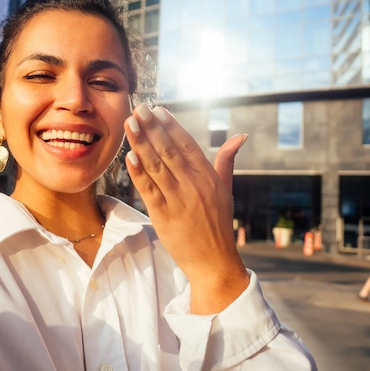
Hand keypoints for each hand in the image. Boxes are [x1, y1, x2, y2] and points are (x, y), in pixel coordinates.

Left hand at [124, 103, 248, 313]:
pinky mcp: (164, 216)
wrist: (214, 262)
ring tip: (129, 124)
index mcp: (209, 177)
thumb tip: (240, 136)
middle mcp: (194, 186)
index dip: (172, 126)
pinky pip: (149, 190)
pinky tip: (129, 156)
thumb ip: (226, 161)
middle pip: (170, 151)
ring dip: (141, 143)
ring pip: (157, 166)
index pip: (188, 145)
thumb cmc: (218, 224)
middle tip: (139, 108)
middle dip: (153, 128)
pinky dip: (139, 173)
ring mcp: (179, 201)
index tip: (158, 109)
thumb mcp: (226, 190)